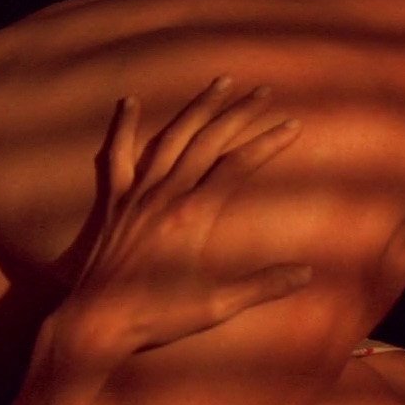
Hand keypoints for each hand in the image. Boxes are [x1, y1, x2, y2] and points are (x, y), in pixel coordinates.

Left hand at [56, 77, 311, 356]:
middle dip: (239, 113)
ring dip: (197, 108)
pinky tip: (131, 102)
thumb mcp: (217, 305)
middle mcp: (166, 195)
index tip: (292, 124)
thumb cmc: (158, 316)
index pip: (238, 166)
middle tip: (263, 91)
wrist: (98, 322)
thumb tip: (306, 274)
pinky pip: (118, 156)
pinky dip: (125, 127)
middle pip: (209, 141)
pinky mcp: (115, 203)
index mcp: (194, 215)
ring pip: (172, 138)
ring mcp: (138, 194)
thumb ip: (263, 286)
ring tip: (219, 82)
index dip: (268, 143)